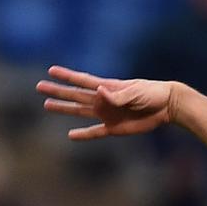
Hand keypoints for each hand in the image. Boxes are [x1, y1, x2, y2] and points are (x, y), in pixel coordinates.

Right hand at [37, 66, 174, 139]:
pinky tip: (71, 135)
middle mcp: (103, 100)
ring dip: (64, 109)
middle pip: (75, 95)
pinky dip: (84, 135)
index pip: (82, 81)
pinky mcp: (115, 128)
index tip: (51, 70)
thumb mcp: (135, 93)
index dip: (67, 76)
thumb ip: (116, 95)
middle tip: (39, 87)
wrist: (167, 106)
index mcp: (107, 87)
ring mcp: (107, 114)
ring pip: (80, 111)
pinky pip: (95, 132)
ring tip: (46, 106)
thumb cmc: (152, 94)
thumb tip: (98, 92)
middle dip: (58, 91)